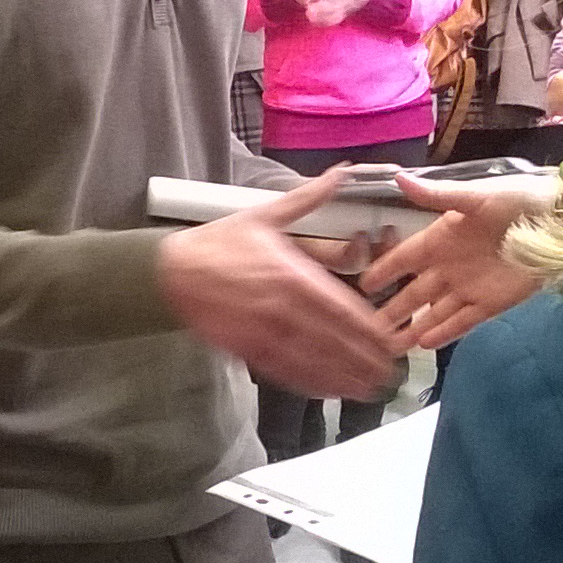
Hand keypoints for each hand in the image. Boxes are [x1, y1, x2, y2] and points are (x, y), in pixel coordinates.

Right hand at [158, 171, 401, 398]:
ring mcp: (265, 331)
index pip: (342, 307)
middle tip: (390, 374)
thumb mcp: (266, 214)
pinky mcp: (247, 348)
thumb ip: (310, 198)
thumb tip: (344, 171)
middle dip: (364, 358)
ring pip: (313, 360)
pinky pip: (285, 370)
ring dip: (343, 377)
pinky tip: (329, 391)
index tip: (390, 340)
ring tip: (369, 390)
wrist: (171, 271)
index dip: (368, 328)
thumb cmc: (220, 242)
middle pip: (334, 339)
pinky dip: (309, 383)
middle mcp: (284, 306)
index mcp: (293, 273)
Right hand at [357, 172, 559, 347]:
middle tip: (369, 328)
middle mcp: (451, 265)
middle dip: (393, 309)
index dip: (384, 270)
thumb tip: (398, 178)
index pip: (404, 258)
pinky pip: (463, 321)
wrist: (561, 222)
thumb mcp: (476, 196)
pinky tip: (424, 345)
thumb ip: (437, 196)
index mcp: (443, 237)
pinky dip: (444, 332)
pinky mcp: (492, 303)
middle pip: (415, 292)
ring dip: (414, 327)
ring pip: (434, 312)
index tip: (362, 286)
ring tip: (391, 346)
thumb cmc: (518, 200)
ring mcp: (470, 287)